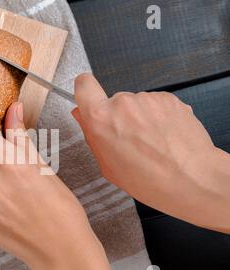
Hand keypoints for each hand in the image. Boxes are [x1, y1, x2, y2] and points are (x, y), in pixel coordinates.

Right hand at [72, 73, 229, 232]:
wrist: (191, 178)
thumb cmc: (149, 179)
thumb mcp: (108, 166)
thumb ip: (92, 136)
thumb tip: (83, 115)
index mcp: (100, 119)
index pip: (84, 85)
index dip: (85, 91)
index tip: (89, 98)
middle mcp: (122, 103)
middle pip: (113, 102)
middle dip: (118, 117)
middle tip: (129, 141)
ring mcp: (147, 99)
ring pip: (136, 105)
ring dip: (140, 119)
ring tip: (152, 143)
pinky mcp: (168, 98)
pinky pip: (156, 105)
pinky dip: (158, 118)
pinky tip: (164, 138)